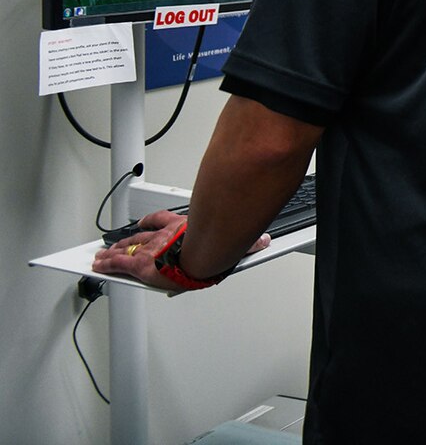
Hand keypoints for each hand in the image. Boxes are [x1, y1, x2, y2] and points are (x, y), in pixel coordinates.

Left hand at [91, 210, 268, 292]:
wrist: (205, 254)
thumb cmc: (217, 248)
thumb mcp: (236, 243)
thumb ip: (250, 243)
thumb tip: (265, 241)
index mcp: (183, 228)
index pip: (163, 221)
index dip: (152, 223)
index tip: (146, 225)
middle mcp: (164, 235)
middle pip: (141, 236)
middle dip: (127, 240)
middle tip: (116, 244)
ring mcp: (151, 249)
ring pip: (127, 247)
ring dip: (114, 251)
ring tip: (102, 255)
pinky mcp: (140, 264)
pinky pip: (119, 263)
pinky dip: (108, 264)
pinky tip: (99, 266)